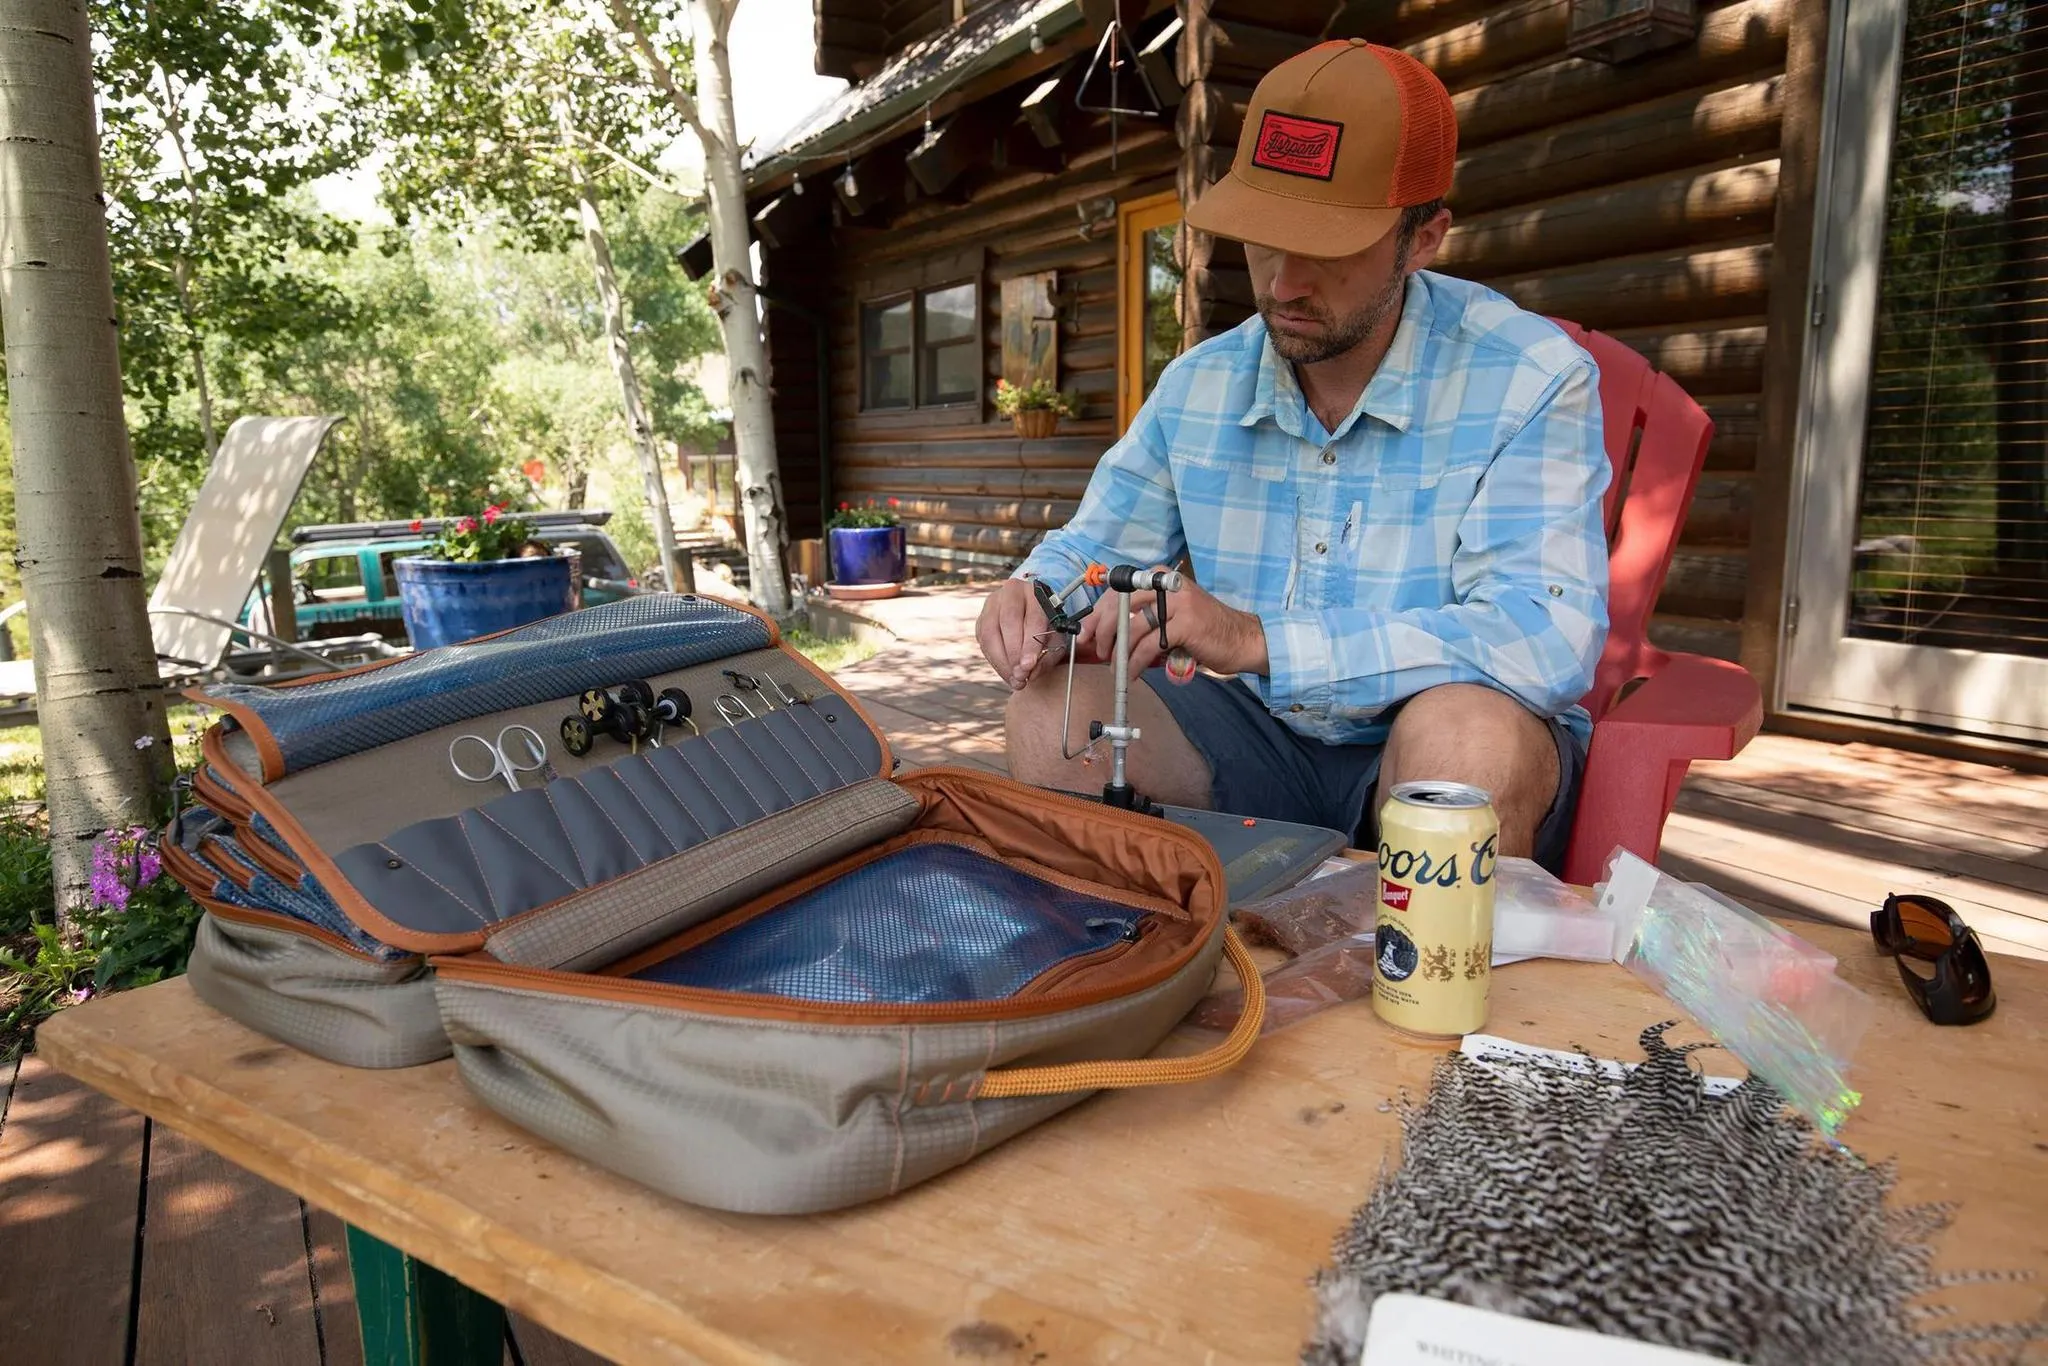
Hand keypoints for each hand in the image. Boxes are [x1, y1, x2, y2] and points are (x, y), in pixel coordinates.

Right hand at [976, 578, 1059, 690]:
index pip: (1032, 617)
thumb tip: (1031, 672)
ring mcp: (992, 604)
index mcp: (1035, 592)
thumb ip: (1048, 655)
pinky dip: (995, 661)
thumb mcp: (1056, 639)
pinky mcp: (981, 619)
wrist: (1033, 615)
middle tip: (1021, 675)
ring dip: (1002, 660)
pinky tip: (1007, 672)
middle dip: (1014, 653)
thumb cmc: (1047, 626)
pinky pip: (983, 641)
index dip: (1030, 644)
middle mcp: (1011, 592)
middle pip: (1008, 621)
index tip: (1029, 665)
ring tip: (1015, 679)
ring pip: (990, 632)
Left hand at [1080, 571, 1268, 680]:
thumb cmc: (1202, 629)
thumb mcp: (1168, 613)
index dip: (1097, 613)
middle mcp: (1165, 583)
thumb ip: (1141, 616)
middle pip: (1119, 605)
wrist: (1241, 638)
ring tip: (1117, 667)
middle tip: (1099, 652)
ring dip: (1119, 653)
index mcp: (1158, 576)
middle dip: (1102, 632)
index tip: (1086, 633)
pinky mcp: (1185, 623)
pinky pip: (1149, 646)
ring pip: (1132, 628)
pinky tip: (1134, 673)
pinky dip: (1136, 663)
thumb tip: (1104, 631)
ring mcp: (1176, 602)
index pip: (1116, 591)